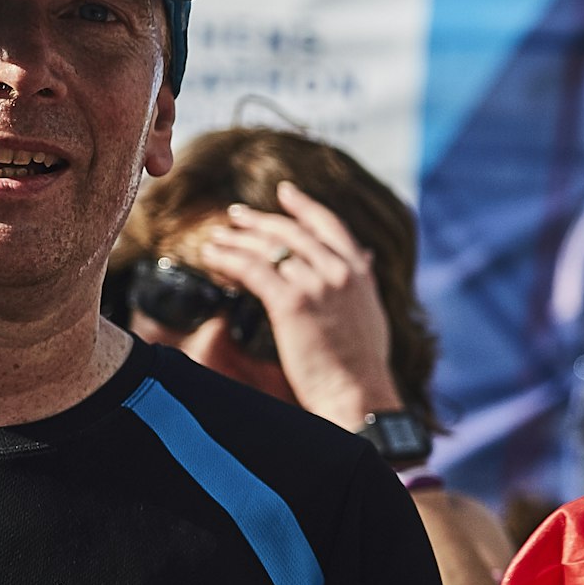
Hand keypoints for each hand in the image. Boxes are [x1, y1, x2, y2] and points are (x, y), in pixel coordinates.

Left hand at [201, 184, 402, 430]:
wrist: (357, 391)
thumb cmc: (362, 362)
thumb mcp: (372, 311)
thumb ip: (364, 280)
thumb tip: (366, 256)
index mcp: (359, 271)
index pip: (329, 225)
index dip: (305, 206)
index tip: (285, 193)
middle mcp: (339, 270)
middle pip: (292, 231)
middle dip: (260, 220)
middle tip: (236, 216)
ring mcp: (316, 284)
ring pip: (268, 248)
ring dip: (237, 240)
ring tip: (217, 237)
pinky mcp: (291, 302)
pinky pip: (252, 270)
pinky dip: (229, 259)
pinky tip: (212, 256)